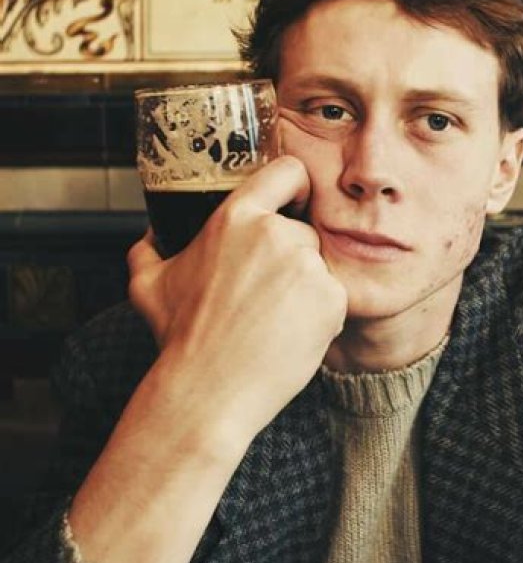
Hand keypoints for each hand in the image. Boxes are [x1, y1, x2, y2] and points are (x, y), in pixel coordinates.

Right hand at [127, 155, 346, 445]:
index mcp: (235, 217)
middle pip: (301, 230)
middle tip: (264, 292)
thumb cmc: (181, 337)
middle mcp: (276, 234)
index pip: (287, 171)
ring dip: (303, 287)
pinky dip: (319, 314)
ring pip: (317, 266)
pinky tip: (290, 334)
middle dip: (288, 256)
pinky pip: (333, 296)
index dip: (294, 185)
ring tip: (273, 318)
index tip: (293, 202)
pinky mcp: (332, 298)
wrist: (209, 391)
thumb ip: (149, 249)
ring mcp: (307, 266)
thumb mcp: (149, 285)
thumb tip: (151, 234)